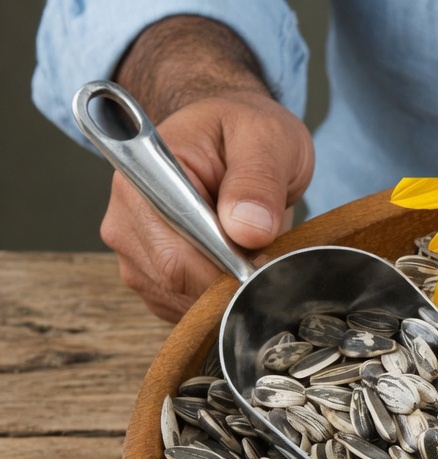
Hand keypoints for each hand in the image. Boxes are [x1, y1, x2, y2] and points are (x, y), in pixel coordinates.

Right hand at [99, 90, 313, 321]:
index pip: (176, 252)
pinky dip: (217, 299)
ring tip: (253, 254)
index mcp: (145, 175)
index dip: (225, 270)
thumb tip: (248, 229)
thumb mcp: (267, 139)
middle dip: (230, 283)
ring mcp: (133, 251)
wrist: (234, 139)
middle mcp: (126, 217)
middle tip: (270, 260)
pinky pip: (183, 307)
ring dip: (225, 292)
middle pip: (176, 282)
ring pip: (180, 301)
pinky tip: (236, 270)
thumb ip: (258, 180)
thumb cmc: (245, 131)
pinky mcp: (149, 275)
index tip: (264, 266)